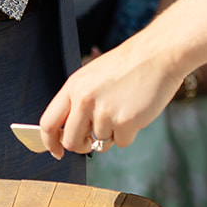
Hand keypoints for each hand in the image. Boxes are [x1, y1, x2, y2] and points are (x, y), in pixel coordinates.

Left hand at [38, 35, 184, 156]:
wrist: (158, 55)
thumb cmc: (128, 66)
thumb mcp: (93, 76)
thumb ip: (78, 101)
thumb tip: (69, 132)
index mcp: (74, 87)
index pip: (48, 123)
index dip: (50, 142)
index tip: (56, 151)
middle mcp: (85, 100)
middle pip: (71, 142)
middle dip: (82, 146)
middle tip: (93, 140)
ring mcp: (104, 112)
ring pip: (99, 143)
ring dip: (111, 134)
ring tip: (123, 108)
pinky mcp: (125, 122)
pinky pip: (121, 142)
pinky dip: (129, 133)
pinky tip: (135, 111)